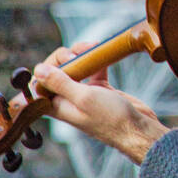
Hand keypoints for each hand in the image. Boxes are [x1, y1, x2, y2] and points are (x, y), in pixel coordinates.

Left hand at [31, 41, 167, 164]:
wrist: (139, 130)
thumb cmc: (112, 119)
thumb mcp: (84, 98)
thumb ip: (60, 83)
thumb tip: (38, 70)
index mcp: (58, 106)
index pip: (39, 84)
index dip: (46, 68)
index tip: (62, 60)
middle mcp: (68, 100)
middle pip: (56, 72)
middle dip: (65, 57)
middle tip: (78, 54)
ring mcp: (84, 94)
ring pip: (75, 68)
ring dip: (81, 55)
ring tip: (92, 47)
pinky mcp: (100, 90)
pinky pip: (93, 70)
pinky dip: (97, 60)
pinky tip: (103, 53)